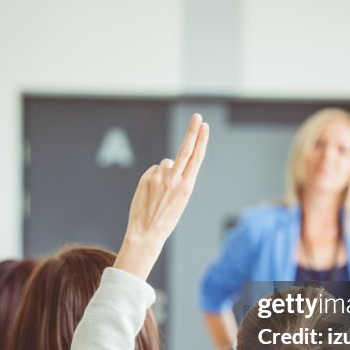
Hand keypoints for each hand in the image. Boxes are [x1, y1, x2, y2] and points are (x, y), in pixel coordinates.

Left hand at [114, 114, 208, 280]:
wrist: (146, 233)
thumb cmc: (166, 218)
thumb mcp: (181, 199)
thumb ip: (180, 178)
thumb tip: (171, 161)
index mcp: (187, 187)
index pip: (196, 158)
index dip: (200, 140)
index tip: (204, 126)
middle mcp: (174, 180)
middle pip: (185, 150)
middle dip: (192, 132)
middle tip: (197, 116)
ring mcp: (159, 178)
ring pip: (167, 163)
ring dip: (166, 172)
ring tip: (162, 192)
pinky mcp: (146, 178)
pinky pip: (154, 170)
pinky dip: (155, 177)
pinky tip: (152, 192)